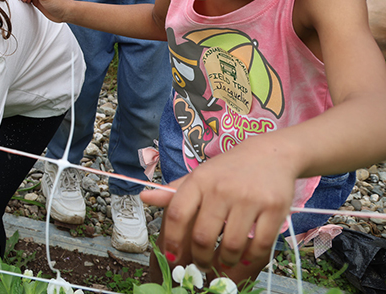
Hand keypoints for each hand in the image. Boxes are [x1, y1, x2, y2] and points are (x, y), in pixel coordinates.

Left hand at [141, 139, 295, 272]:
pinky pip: (259, 245)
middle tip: (201, 265)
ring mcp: (249, 198)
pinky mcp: (274, 208)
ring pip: (231, 245)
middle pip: (203, 236)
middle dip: (200, 258)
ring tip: (222, 261)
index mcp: (199, 181)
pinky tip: (244, 257)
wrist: (271, 154)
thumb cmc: (229, 169)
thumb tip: (144, 197)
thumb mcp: (199, 176)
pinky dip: (249, 258)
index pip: (178, 214)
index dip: (172, 240)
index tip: (172, 257)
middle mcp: (221, 189)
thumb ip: (173, 191)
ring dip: (224, 261)